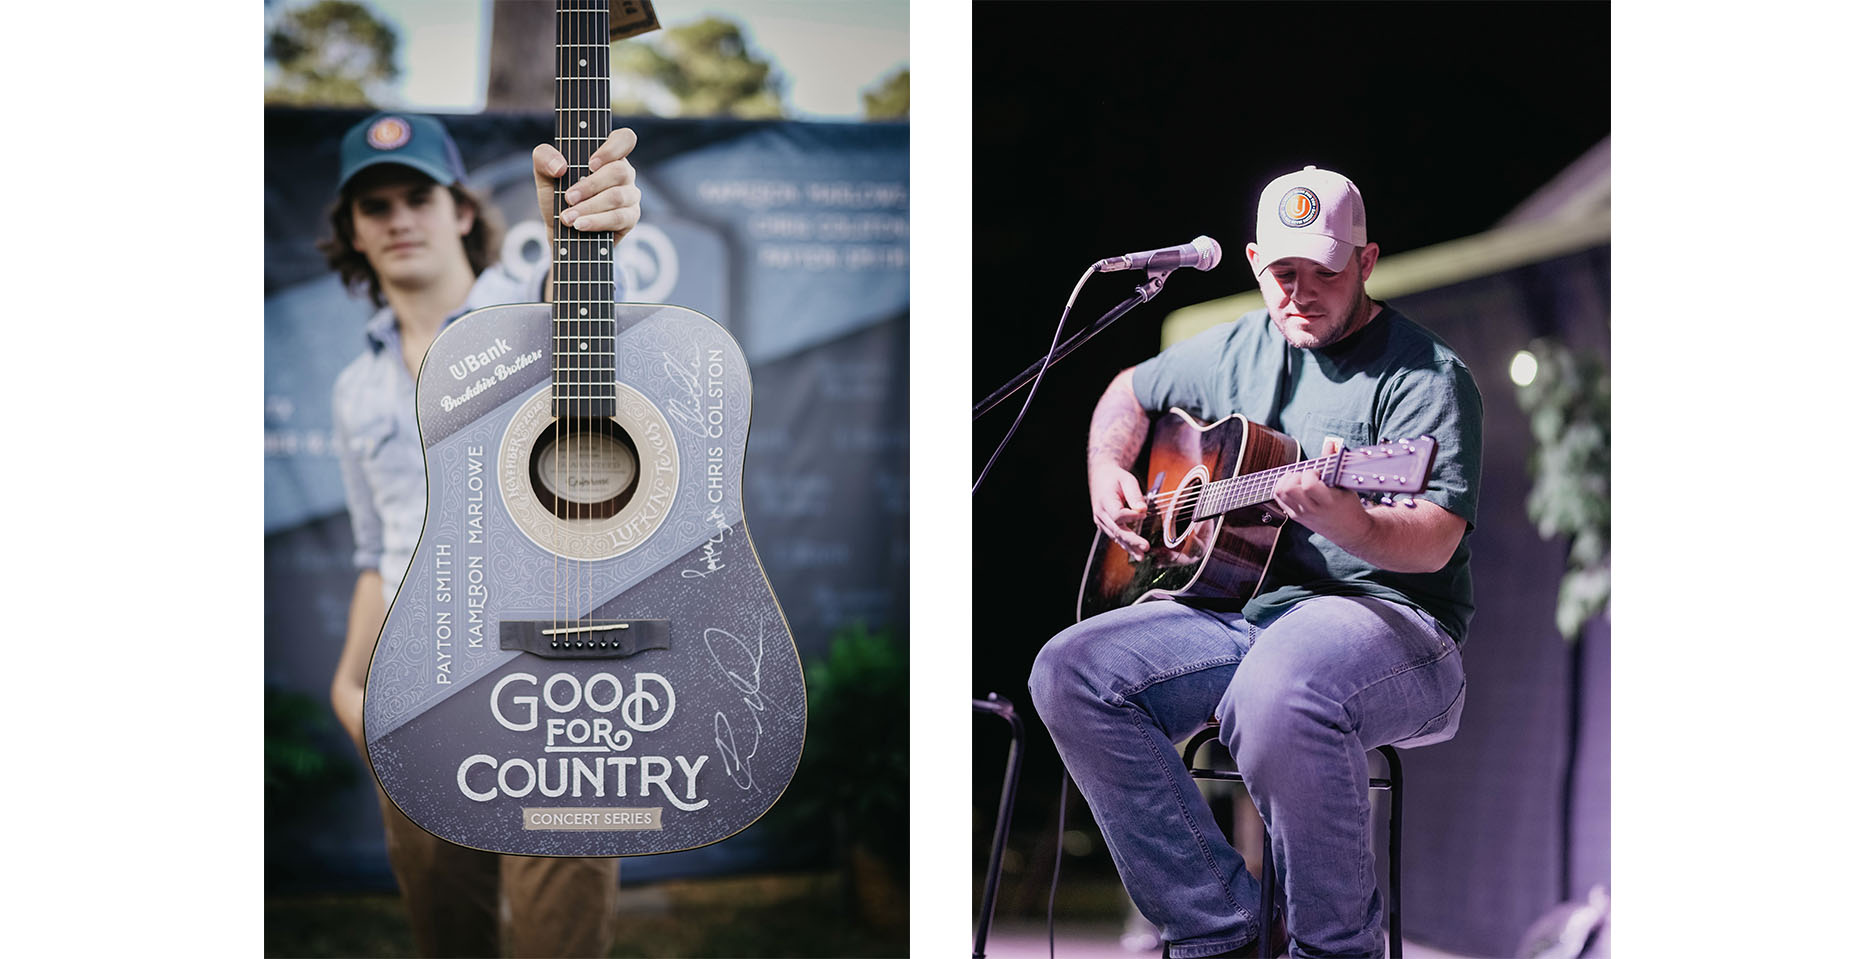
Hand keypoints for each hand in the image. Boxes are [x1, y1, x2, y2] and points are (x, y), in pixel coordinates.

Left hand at [533, 126, 641, 244]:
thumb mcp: (544, 174)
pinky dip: (596, 221)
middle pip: (619, 171)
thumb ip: (544, 157)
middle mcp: (623, 172)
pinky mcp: (630, 218)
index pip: (624, 139)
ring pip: (617, 197)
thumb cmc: (557, 196)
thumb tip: (560, 166)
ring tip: (568, 217)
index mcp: (607, 154)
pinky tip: (580, 225)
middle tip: (568, 197)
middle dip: (590, 186)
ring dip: (589, 207)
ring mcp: (630, 195)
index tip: (590, 163)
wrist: (560, 231)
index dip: (612, 148)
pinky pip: (618, 218)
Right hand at [1090, 462, 1150, 559]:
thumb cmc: (1115, 478)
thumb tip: (1142, 510)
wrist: (1101, 477)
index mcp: (1105, 500)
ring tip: (1141, 556)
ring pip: (1116, 536)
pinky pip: (1115, 536)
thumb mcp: (1127, 480)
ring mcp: (1101, 521)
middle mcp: (1100, 513)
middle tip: (1146, 547)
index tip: (1144, 513)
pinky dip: (1125, 544)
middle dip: (1132, 540)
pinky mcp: (1104, 525)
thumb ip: (1135, 495)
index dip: (1131, 516)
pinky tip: (1134, 552)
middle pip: (1117, 530)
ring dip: (1129, 547)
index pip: (1117, 514)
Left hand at [1272, 470, 1370, 544]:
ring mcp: (1301, 514)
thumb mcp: (1344, 484)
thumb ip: (1333, 463)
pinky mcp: (1294, 516)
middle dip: (1295, 475)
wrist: (1349, 530)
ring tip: (1299, 479)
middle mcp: (1311, 510)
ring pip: (1280, 493)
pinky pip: (1278, 498)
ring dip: (1287, 480)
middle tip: (1306, 475)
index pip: (1308, 485)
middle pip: (1289, 488)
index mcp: (1327, 502)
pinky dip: (1282, 487)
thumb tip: (1330, 444)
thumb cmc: (1349, 505)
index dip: (1310, 473)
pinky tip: (1294, 485)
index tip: (1318, 472)